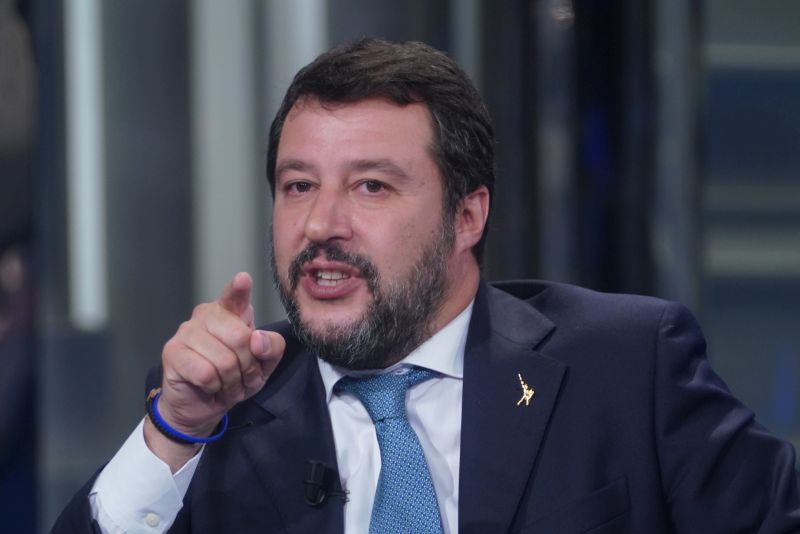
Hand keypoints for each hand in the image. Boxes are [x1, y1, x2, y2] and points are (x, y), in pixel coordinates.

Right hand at [145, 272, 284, 467]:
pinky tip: (209, 387)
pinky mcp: (172, 352)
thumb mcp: (263, 365)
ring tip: (226, 384)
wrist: (203, 407)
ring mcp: (186, 331)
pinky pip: (206, 373)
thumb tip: (257, 339)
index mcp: (230, 312)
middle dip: (248, 367)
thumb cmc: (234, 378)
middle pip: (241, 338)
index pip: (235, 296)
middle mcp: (206, 314)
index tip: (243, 280)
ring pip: (224, 360)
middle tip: (242, 377)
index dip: (239, 289)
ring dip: (231, 381)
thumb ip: (271, 348)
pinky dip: (214, 387)